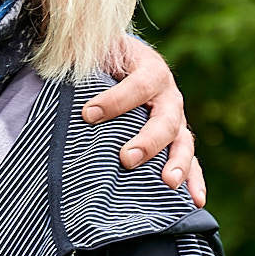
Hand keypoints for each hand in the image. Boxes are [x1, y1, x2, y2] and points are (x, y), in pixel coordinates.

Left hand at [84, 34, 206, 205]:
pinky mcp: (176, 141)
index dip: (116, 100)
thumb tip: (59, 82)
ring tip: (167, 182)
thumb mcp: (95, 53)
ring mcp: (176, 120)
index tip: (88, 114)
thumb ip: (83, 65)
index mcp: (150, 69)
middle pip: (166, 119)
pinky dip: (194, 181)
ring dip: (177, 163)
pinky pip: (191, 162)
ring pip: (183, 142)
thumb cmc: (104, 59)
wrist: (122, 60)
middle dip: (148, 141)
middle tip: (126, 158)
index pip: (139, 85)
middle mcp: (168, 96)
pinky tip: (196, 201)